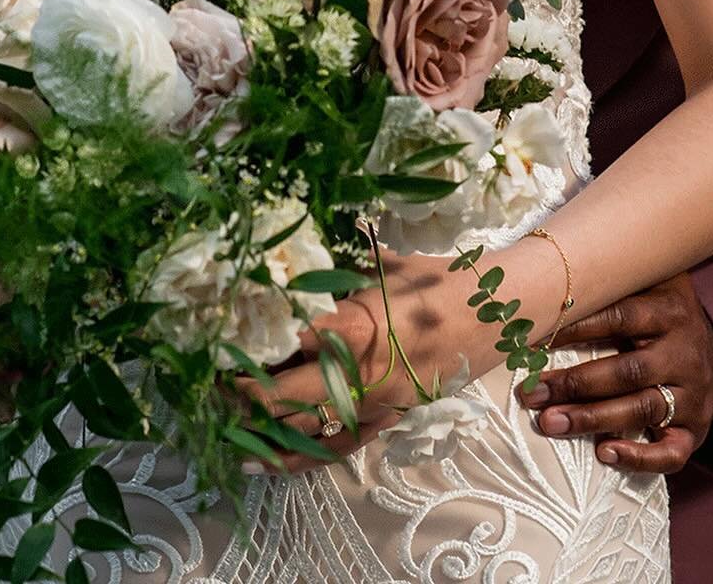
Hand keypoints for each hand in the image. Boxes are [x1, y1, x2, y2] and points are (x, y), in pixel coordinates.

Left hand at [235, 250, 502, 473]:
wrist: (498, 311)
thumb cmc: (439, 279)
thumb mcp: (385, 264)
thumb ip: (340, 268)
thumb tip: (295, 254)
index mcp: (359, 325)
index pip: (294, 341)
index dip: (255, 345)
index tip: (222, 340)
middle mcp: (363, 371)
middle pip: (291, 393)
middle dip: (248, 395)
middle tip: (214, 385)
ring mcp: (377, 401)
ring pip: (310, 428)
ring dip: (266, 432)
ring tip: (228, 432)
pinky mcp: (390, 417)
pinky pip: (339, 446)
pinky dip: (302, 456)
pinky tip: (270, 459)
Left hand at [515, 273, 712, 473]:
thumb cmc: (664, 314)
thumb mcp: (648, 286)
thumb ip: (611, 284)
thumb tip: (550, 281)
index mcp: (667, 312)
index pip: (619, 317)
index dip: (576, 329)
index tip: (535, 341)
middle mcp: (682, 354)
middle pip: (627, 371)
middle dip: (575, 384)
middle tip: (532, 394)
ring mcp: (692, 394)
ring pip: (641, 409)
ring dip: (592, 418)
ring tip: (550, 422)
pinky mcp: (696, 429)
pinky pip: (672, 452)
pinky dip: (638, 457)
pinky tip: (604, 454)